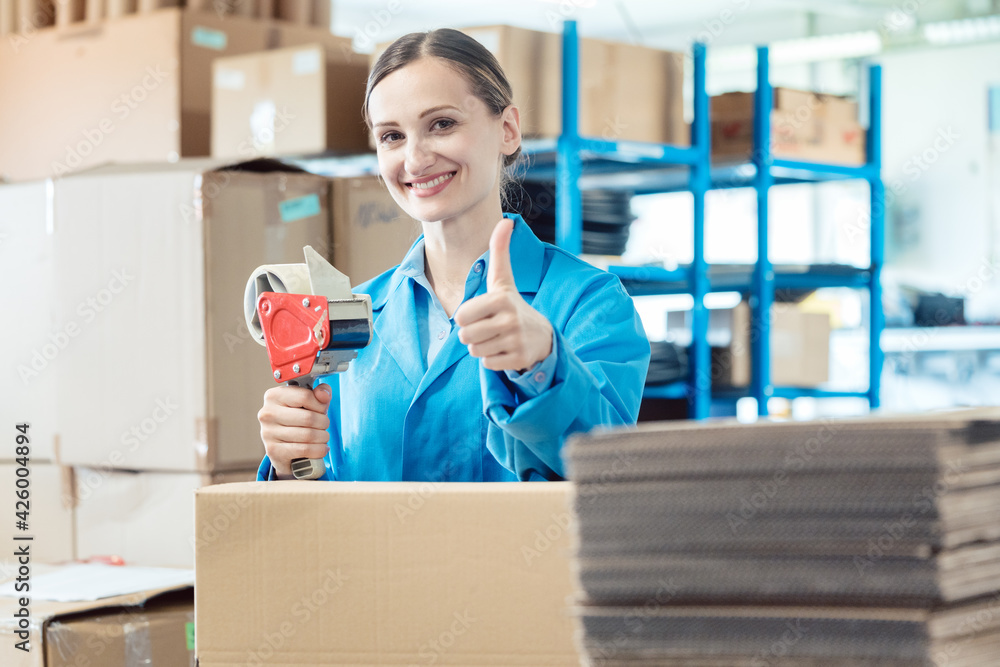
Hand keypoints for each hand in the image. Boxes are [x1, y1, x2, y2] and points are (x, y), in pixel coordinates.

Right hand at [257, 384, 331, 478]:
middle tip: (324, 426)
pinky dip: (319, 450)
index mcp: (274, 396)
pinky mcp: (273, 451)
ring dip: (323, 437)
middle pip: (308, 417)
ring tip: (323, 437)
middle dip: (323, 423)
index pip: (305, 397)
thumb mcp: (308, 402)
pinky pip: (305, 450)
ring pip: (308, 435)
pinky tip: (321, 448)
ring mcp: (268, 433)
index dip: (320, 405)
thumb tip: (324, 394)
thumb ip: (320, 393)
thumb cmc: (296, 419)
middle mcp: (267, 413)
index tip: (322, 410)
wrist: (282, 446)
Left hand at [454, 218, 552, 371]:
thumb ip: (500, 251)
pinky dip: (492, 360)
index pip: (461, 316)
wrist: (542, 336)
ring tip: (496, 338)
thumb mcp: (504, 279)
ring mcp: (515, 341)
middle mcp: (510, 320)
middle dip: (472, 334)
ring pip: (475, 351)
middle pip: (465, 336)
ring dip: (481, 347)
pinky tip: (504, 350)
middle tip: (488, 328)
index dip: (466, 317)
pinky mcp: (518, 359)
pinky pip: (487, 364)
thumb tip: (505, 221)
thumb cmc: (512, 305)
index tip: (481, 313)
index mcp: (501, 299)